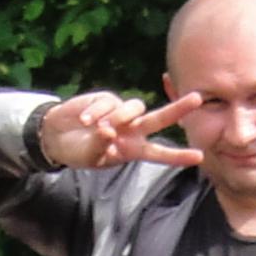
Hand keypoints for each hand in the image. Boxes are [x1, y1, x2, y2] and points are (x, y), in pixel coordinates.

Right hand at [38, 89, 206, 170]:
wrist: (57, 136)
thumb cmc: (79, 152)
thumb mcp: (91, 157)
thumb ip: (101, 146)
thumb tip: (108, 130)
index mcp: (132, 149)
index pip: (159, 153)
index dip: (177, 156)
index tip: (199, 157)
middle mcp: (131, 130)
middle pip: (159, 118)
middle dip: (178, 109)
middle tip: (198, 98)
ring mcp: (120, 113)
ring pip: (134, 108)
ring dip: (119, 117)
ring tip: (98, 129)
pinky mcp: (107, 99)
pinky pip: (108, 102)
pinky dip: (96, 112)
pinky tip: (84, 121)